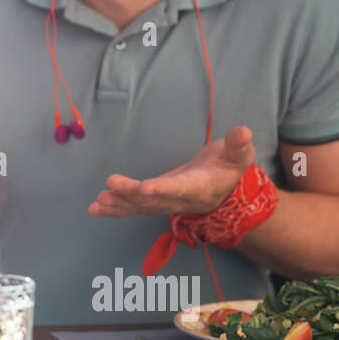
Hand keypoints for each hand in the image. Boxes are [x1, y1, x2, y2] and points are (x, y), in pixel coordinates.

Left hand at [88, 125, 255, 217]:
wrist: (222, 188)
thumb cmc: (228, 166)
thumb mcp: (238, 155)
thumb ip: (238, 145)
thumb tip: (244, 131)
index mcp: (199, 188)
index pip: (179, 189)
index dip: (163, 189)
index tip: (145, 187)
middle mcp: (179, 200)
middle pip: (153, 199)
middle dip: (132, 193)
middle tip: (111, 183)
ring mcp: (165, 203)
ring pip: (140, 207)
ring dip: (119, 203)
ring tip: (98, 201)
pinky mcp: (153, 201)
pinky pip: (133, 208)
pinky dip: (114, 209)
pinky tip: (94, 208)